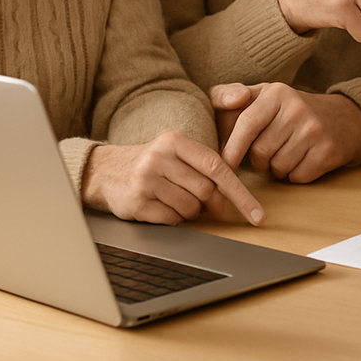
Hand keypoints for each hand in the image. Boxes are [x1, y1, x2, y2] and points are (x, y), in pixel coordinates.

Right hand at [80, 130, 264, 225]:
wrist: (104, 171)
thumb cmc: (151, 163)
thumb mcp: (176, 153)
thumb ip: (204, 167)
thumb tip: (227, 200)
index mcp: (176, 140)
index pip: (218, 167)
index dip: (240, 193)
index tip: (257, 213)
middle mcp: (160, 157)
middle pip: (206, 190)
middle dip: (211, 204)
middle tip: (205, 205)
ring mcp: (146, 180)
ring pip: (190, 207)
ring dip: (190, 212)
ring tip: (175, 201)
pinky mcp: (136, 203)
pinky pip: (171, 219)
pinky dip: (174, 219)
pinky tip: (162, 208)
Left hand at [213, 82, 360, 182]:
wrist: (345, 118)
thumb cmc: (292, 110)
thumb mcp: (263, 95)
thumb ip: (229, 95)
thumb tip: (224, 102)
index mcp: (277, 93)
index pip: (247, 124)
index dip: (232, 148)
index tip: (223, 165)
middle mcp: (297, 108)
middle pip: (260, 152)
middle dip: (259, 160)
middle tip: (271, 150)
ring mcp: (315, 130)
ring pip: (277, 167)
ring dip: (278, 168)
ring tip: (289, 152)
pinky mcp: (328, 151)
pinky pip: (297, 177)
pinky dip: (296, 175)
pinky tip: (304, 159)